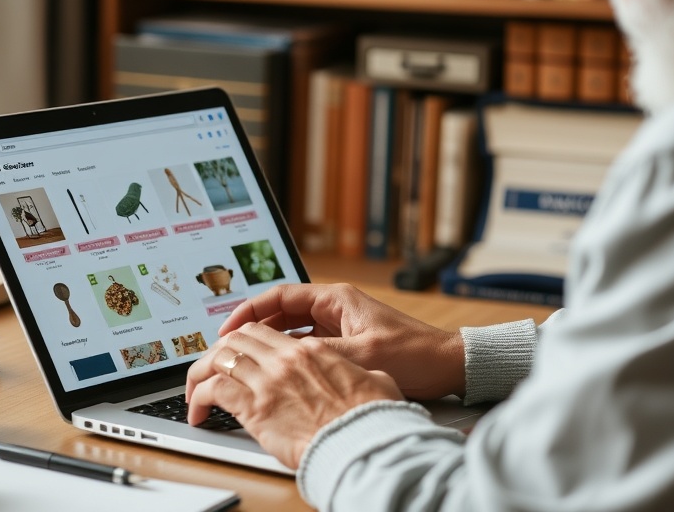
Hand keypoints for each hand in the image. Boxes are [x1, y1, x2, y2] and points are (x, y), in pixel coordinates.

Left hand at [185, 322, 402, 467]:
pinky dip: (200, 399)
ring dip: (202, 373)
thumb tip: (371, 378)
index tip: (235, 352)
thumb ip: (365, 376)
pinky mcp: (255, 407)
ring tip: (196, 392)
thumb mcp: (376, 384)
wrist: (361, 443)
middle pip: (237, 339)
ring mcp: (269, 380)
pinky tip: (199, 412)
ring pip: (220, 359)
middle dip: (218, 352)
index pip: (265, 332)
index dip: (244, 340)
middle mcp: (286, 359)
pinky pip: (215, 390)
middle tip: (210, 370)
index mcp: (313, 350)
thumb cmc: (371, 418)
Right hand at [217, 283, 465, 399]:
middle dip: (253, 330)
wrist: (446, 367)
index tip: (227, 328)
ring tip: (242, 363)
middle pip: (281, 314)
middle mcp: (335, 308)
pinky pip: (307, 348)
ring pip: (292, 332)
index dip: (250, 311)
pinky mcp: (346, 345)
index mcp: (336, 299)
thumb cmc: (413, 355)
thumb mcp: (360, 355)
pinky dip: (289, 359)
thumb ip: (319, 354)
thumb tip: (281, 361)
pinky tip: (275, 376)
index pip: (280, 296)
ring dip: (269, 346)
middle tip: (227, 349)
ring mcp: (340, 326)